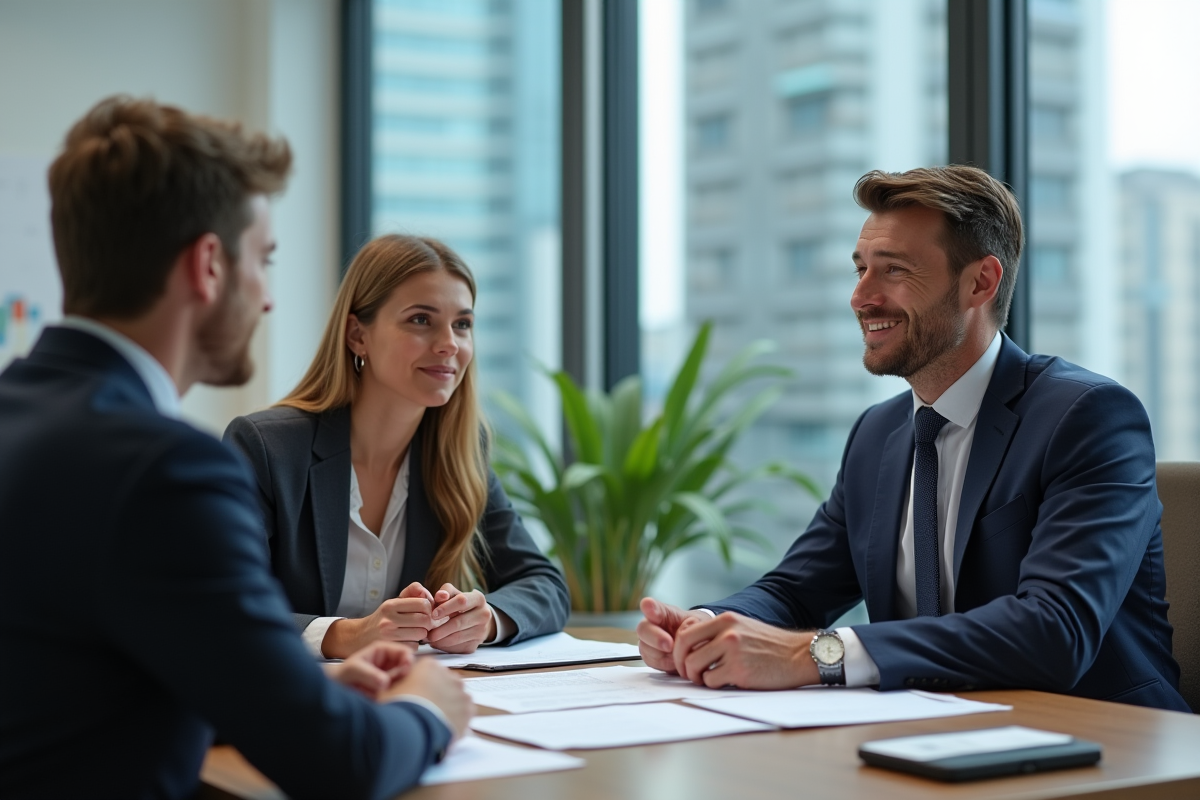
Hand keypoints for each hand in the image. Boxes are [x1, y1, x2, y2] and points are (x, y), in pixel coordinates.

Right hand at [323, 582, 437, 658]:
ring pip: (421, 634)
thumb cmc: (381, 620)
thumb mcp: (392, 604)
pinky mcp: (390, 648)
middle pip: (425, 620)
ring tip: (413, 633)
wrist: (359, 637)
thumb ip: (410, 595)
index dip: (429, 610)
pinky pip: (414, 646)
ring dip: (421, 635)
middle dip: (427, 624)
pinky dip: (413, 645)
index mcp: (391, 605)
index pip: (423, 604)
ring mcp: (388, 634)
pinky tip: (406, 642)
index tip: (425, 613)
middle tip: (422, 626)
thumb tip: (426, 593)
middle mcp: (389, 619)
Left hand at [324, 641, 413, 698]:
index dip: (408, 659)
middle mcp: (389, 662)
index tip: (408, 669)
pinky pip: (399, 692)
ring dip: (401, 687)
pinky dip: (396, 696)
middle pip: (408, 667)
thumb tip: (385, 682)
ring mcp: (390, 676)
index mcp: (383, 650)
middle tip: (398, 685)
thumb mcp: (353, 670)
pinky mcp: (389, 690)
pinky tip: (388, 699)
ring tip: (389, 693)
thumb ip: (369, 674)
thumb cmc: (341, 676)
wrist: (334, 691)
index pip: (403, 651)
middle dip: (406, 676)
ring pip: (405, 680)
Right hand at [382, 658, 473, 738]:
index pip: (428, 671)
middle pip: (444, 683)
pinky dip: (458, 718)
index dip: (421, 685)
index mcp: (430, 665)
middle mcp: (449, 675)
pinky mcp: (468, 710)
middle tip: (426, 709)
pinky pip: (465, 713)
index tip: (417, 695)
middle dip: (437, 694)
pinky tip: (445, 726)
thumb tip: (396, 681)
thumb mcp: (387, 689)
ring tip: (435, 720)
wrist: (410, 728)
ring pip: (456, 697)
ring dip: (449, 706)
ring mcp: (460, 692)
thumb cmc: (398, 708)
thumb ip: (396, 681)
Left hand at [424, 583, 493, 653]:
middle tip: (428, 633)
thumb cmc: (460, 605)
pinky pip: (457, 648)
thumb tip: (439, 596)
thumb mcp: (454, 594)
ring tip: (430, 638)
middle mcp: (484, 615)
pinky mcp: (475, 645)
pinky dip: (444, 646)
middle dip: (441, 629)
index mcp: (478, 599)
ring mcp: (481, 632)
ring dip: (440, 639)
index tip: (433, 614)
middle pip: (459, 622)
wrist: (476, 620)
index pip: (462, 601)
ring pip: (457, 637)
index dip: (446, 608)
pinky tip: (437, 643)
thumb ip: (445, 592)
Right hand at [636, 596, 708, 673]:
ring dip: (661, 654)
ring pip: (646, 649)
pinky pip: (652, 662)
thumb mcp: (699, 622)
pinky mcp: (649, 656)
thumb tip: (688, 626)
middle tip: (669, 645)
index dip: (649, 607)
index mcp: (662, 612)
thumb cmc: (694, 629)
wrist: (694, 643)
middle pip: (643, 629)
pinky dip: (664, 664)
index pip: (651, 606)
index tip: (648, 606)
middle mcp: (650, 625)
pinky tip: (674, 661)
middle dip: (656, 638)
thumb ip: (694, 624)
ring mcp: (647, 641)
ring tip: (678, 655)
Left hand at [672, 610, 819, 689]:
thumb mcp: (742, 627)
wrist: (799, 655)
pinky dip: (714, 685)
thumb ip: (718, 633)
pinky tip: (726, 682)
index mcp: (725, 620)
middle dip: (682, 666)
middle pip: (684, 650)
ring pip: (695, 667)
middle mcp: (726, 632)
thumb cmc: (770, 645)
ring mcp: (732, 651)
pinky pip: (711, 681)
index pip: (686, 633)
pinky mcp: (739, 671)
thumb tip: (690, 647)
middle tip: (689, 674)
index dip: (678, 650)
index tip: (683, 660)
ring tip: (709, 679)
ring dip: (698, 677)